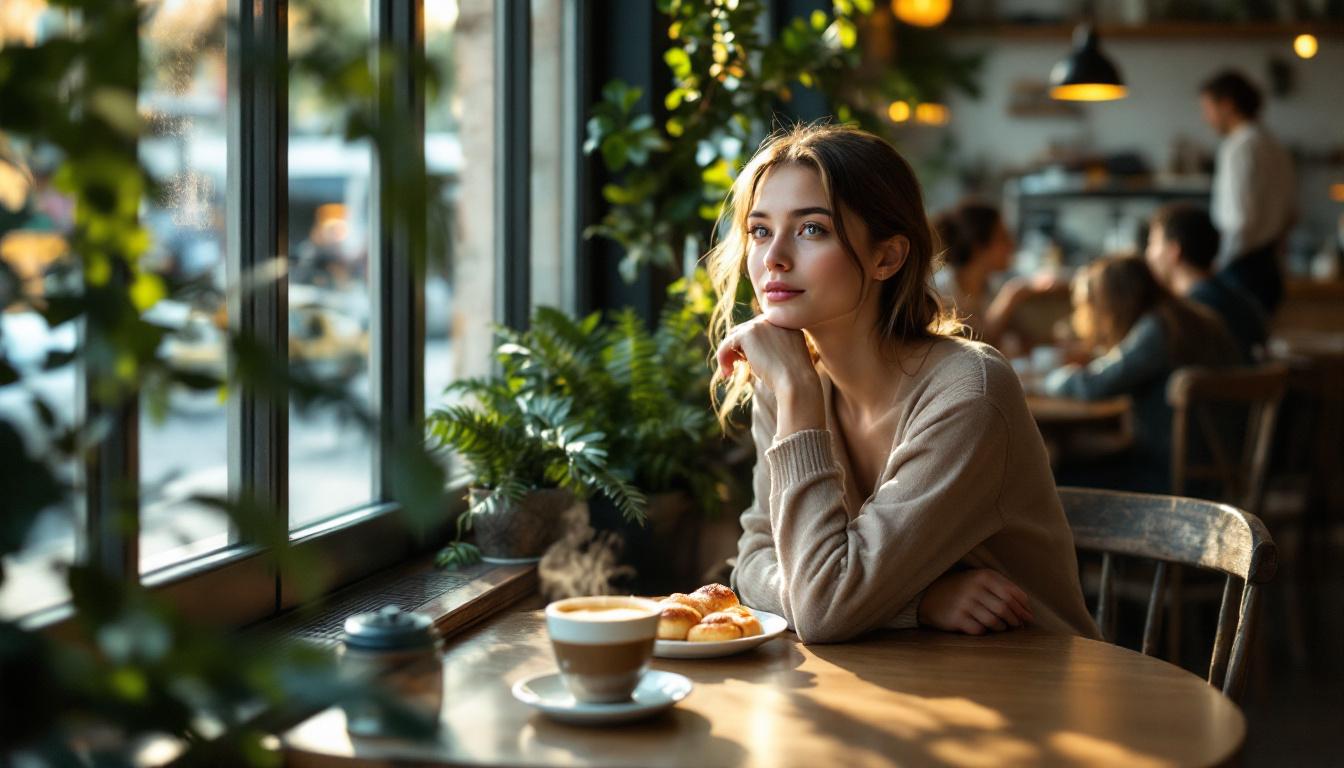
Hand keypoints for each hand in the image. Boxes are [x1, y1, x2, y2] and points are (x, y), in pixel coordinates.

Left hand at [714, 316, 815, 396]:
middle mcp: (772, 319)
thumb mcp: (786, 359)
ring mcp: (760, 324)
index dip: (749, 347)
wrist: (796, 381)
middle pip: (744, 331)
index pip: (759, 331)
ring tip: (729, 372)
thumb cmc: (793, 378)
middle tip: (735, 368)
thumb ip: (772, 350)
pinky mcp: (747, 333)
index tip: (746, 364)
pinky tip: (727, 373)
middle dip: (737, 349)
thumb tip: (748, 353)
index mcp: (785, 323)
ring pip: (734, 337)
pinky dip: (722, 358)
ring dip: (728, 353)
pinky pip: (726, 344)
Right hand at [917, 569, 1033, 634]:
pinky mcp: (956, 618)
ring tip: (1002, 627)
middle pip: (1004, 608)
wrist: (931, 596)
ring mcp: (964, 603)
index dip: (1023, 608)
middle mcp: (974, 588)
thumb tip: (1029, 612)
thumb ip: (1005, 589)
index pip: (1012, 594)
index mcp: (983, 576)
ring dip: (1002, 627)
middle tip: (1018, 626)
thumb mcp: (982, 581)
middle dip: (1015, 620)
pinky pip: (979, 630)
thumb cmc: (964, 589)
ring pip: (994, 621)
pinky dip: (985, 632)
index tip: (1028, 617)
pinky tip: (985, 629)